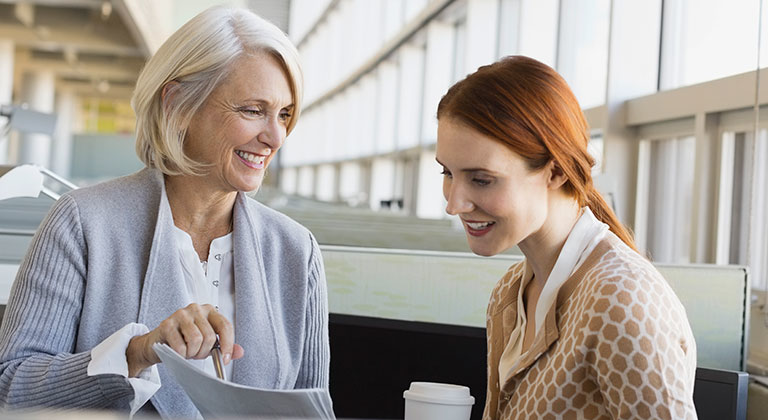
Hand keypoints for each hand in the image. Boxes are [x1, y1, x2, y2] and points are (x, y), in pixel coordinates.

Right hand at [125, 303, 244, 376]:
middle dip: (204, 352)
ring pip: (196, 340)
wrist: (158, 343)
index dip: (227, 345)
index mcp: (209, 311)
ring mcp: (181, 314)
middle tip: (196, 354)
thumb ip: (224, 346)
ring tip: (187, 352)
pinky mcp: (167, 324)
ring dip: (192, 353)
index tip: (224, 359)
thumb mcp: (207, 343)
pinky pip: (181, 347)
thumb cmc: (185, 341)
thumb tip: (240, 352)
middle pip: (210, 336)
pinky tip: (177, 351)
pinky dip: (181, 355)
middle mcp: (196, 309)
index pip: (225, 326)